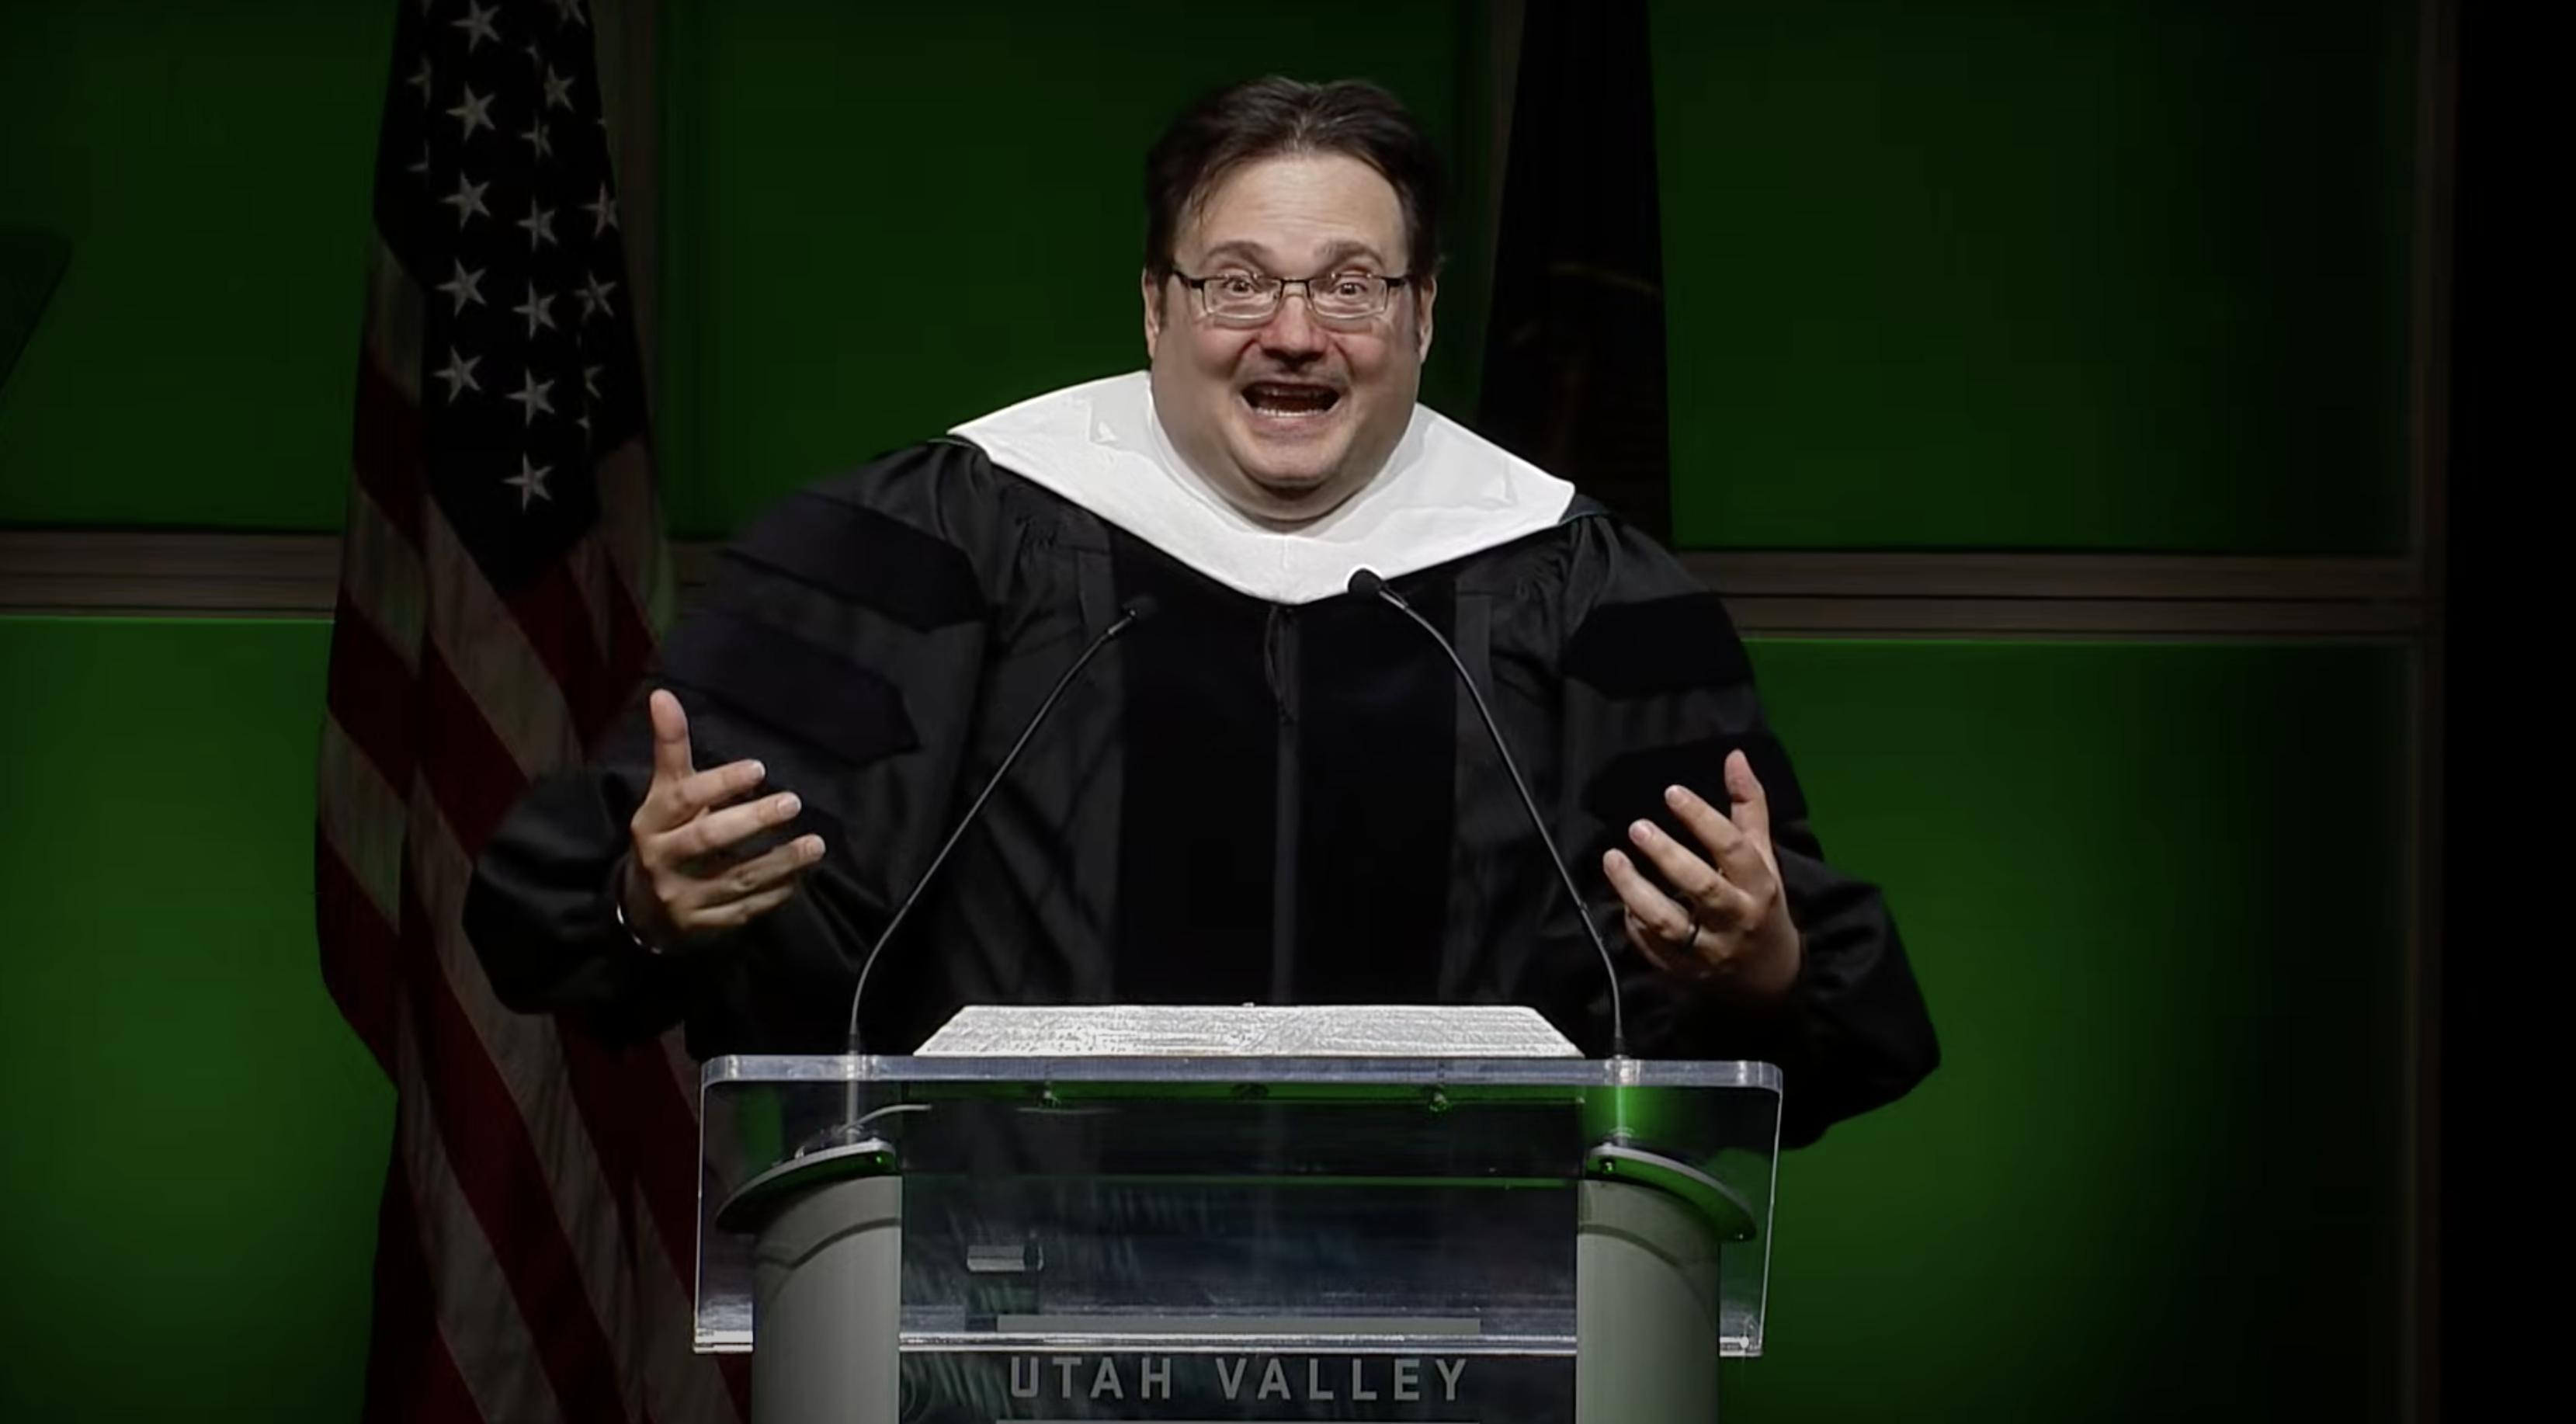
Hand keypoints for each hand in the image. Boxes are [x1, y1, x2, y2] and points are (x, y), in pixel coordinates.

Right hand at [622, 689, 824, 945]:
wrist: (642, 908)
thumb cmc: (665, 834)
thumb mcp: (663, 793)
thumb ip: (670, 747)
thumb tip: (663, 694)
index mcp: (652, 821)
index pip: (684, 799)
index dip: (720, 783)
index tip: (759, 769)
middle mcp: (663, 859)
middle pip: (708, 838)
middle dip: (752, 820)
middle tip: (793, 802)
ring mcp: (683, 896)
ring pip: (736, 877)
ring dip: (780, 862)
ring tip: (815, 845)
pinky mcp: (703, 925)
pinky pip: (745, 909)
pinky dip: (774, 894)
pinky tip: (800, 878)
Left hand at [1601, 750, 1800, 999]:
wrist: (1768, 976)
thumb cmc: (1760, 903)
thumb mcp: (1762, 857)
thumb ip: (1748, 807)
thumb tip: (1735, 756)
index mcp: (1759, 885)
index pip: (1733, 849)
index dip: (1703, 819)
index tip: (1671, 792)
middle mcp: (1736, 918)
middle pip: (1702, 887)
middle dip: (1667, 856)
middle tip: (1637, 827)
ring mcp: (1709, 948)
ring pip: (1669, 923)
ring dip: (1635, 891)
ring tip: (1612, 859)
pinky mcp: (1684, 970)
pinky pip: (1653, 948)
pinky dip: (1634, 924)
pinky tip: (1620, 899)